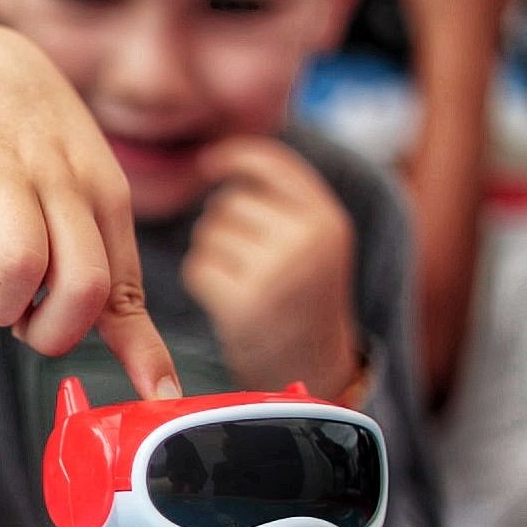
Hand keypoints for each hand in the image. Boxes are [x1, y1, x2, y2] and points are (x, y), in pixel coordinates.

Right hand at [0, 21, 180, 400]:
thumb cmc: (39, 149)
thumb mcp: (90, 198)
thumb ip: (111, 277)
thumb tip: (152, 371)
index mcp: (105, 199)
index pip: (125, 286)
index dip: (139, 349)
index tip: (158, 396)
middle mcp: (63, 184)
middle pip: (81, 284)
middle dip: (50, 333)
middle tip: (24, 326)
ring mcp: (5, 171)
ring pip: (20, 265)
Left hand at [182, 137, 361, 398]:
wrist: (315, 369)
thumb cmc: (303, 298)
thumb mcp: (315, 242)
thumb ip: (282, 201)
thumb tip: (217, 157)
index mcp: (328, 219)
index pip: (272, 165)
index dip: (234, 158)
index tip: (209, 163)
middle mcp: (308, 240)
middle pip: (229, 203)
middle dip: (223, 227)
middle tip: (245, 261)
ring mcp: (277, 271)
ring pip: (209, 234)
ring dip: (212, 254)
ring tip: (241, 281)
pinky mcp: (245, 303)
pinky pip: (198, 268)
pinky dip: (202, 281)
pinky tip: (226, 300)